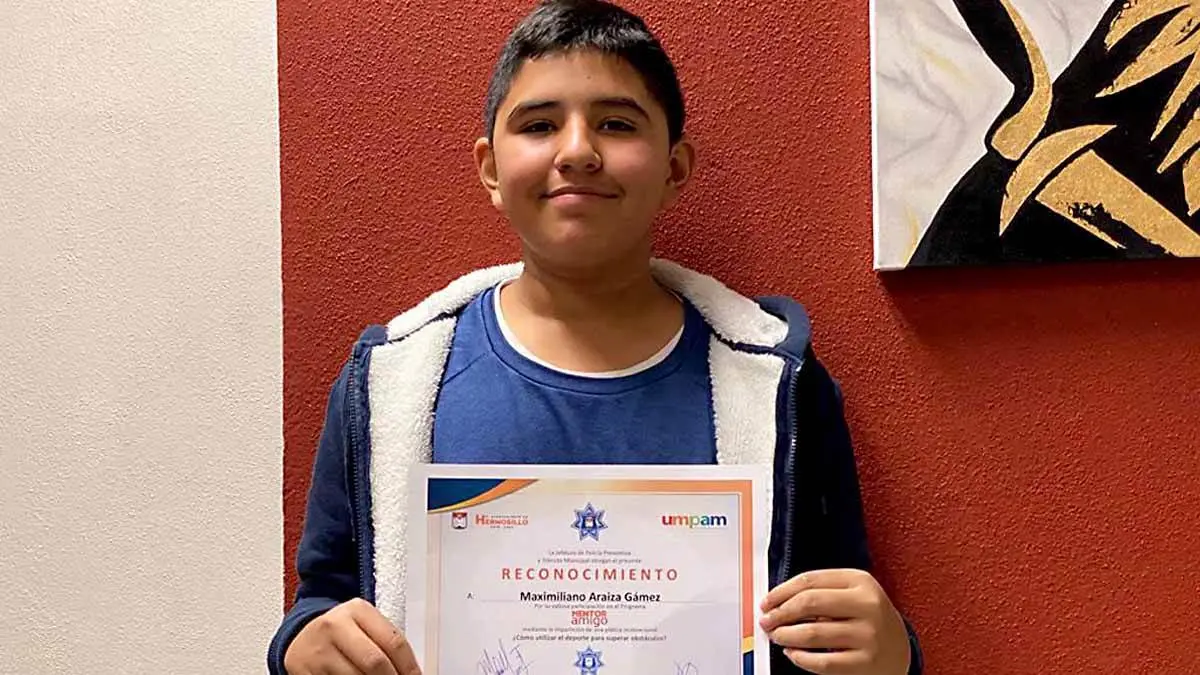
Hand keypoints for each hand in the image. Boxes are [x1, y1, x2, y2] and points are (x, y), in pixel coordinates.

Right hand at [284, 598, 421, 674]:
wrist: (301, 638)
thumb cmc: (342, 635)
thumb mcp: (364, 627)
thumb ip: (387, 643)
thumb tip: (410, 672)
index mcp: (357, 610)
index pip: (394, 641)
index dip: (409, 667)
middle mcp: (335, 626)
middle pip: (375, 662)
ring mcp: (318, 650)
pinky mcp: (303, 671)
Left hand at [759, 569, 909, 674]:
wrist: (902, 650)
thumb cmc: (868, 619)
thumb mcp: (853, 594)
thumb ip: (821, 592)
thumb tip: (777, 602)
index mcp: (861, 581)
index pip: (810, 580)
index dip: (781, 591)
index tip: (767, 601)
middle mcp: (868, 605)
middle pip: (809, 603)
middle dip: (780, 613)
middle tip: (767, 621)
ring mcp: (869, 635)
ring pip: (812, 633)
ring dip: (785, 636)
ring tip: (777, 637)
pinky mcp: (866, 663)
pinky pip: (822, 663)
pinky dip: (800, 658)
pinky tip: (793, 654)